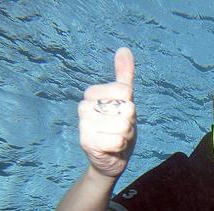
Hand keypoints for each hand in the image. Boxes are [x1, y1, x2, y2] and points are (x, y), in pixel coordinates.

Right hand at [78, 47, 135, 177]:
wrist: (111, 158)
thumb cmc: (119, 127)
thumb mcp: (125, 100)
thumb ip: (124, 76)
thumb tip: (124, 50)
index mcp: (91, 93)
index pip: (124, 90)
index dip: (130, 104)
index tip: (122, 112)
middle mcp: (83, 107)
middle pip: (126, 108)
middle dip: (130, 122)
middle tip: (120, 129)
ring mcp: (84, 125)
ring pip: (123, 125)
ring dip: (126, 135)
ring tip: (117, 138)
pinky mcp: (87, 143)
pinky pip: (118, 140)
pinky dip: (120, 146)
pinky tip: (112, 148)